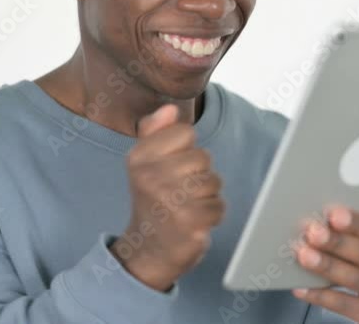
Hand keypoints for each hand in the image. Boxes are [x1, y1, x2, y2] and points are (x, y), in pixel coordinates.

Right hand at [110, 104, 225, 290]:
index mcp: (139, 157)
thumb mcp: (145, 162)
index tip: (171, 166)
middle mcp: (150, 177)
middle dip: (199, 174)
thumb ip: (155, 131)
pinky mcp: (188, 224)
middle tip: (181, 191)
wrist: (147, 248)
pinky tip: (195, 220)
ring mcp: (169, 201)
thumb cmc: (152, 198)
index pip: (185, 132)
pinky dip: (212, 214)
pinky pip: (219, 206)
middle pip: (202, 157)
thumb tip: (170, 109)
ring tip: (188, 205)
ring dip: (207, 195)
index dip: (185, 149)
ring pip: (213, 181)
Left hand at [292, 205, 358, 323]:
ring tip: (304, 254)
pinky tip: (303, 287)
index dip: (356, 222)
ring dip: (326, 265)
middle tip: (313, 231)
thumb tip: (328, 226)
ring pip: (355, 279)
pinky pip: (345, 305)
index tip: (333, 213)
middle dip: (337, 242)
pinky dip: (321, 295)